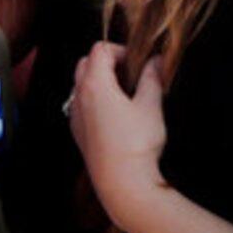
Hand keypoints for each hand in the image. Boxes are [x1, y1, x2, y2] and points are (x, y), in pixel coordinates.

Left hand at [68, 41, 167, 220]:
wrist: (122, 183)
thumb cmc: (136, 144)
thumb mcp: (150, 106)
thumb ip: (152, 78)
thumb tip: (156, 61)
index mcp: (95, 84)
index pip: (99, 49)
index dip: (121, 50)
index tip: (138, 63)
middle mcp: (78, 96)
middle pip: (85, 63)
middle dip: (107, 62)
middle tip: (131, 75)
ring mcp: (75, 115)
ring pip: (80, 84)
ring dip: (99, 80)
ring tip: (124, 95)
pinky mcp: (77, 132)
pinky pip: (79, 105)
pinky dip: (93, 100)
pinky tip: (114, 115)